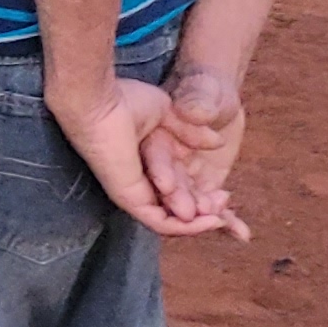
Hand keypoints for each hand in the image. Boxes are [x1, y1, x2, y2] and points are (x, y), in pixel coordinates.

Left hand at [49, 73, 248, 239]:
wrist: (101, 99)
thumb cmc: (125, 99)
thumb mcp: (169, 114)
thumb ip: (191, 132)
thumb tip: (217, 143)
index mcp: (146, 164)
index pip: (179, 190)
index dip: (204, 196)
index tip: (226, 194)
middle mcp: (139, 181)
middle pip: (178, 208)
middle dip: (206, 211)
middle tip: (225, 203)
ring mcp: (133, 192)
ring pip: (172, 219)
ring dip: (199, 221)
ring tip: (220, 214)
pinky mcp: (128, 197)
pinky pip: (161, 222)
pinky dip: (187, 226)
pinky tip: (210, 220)